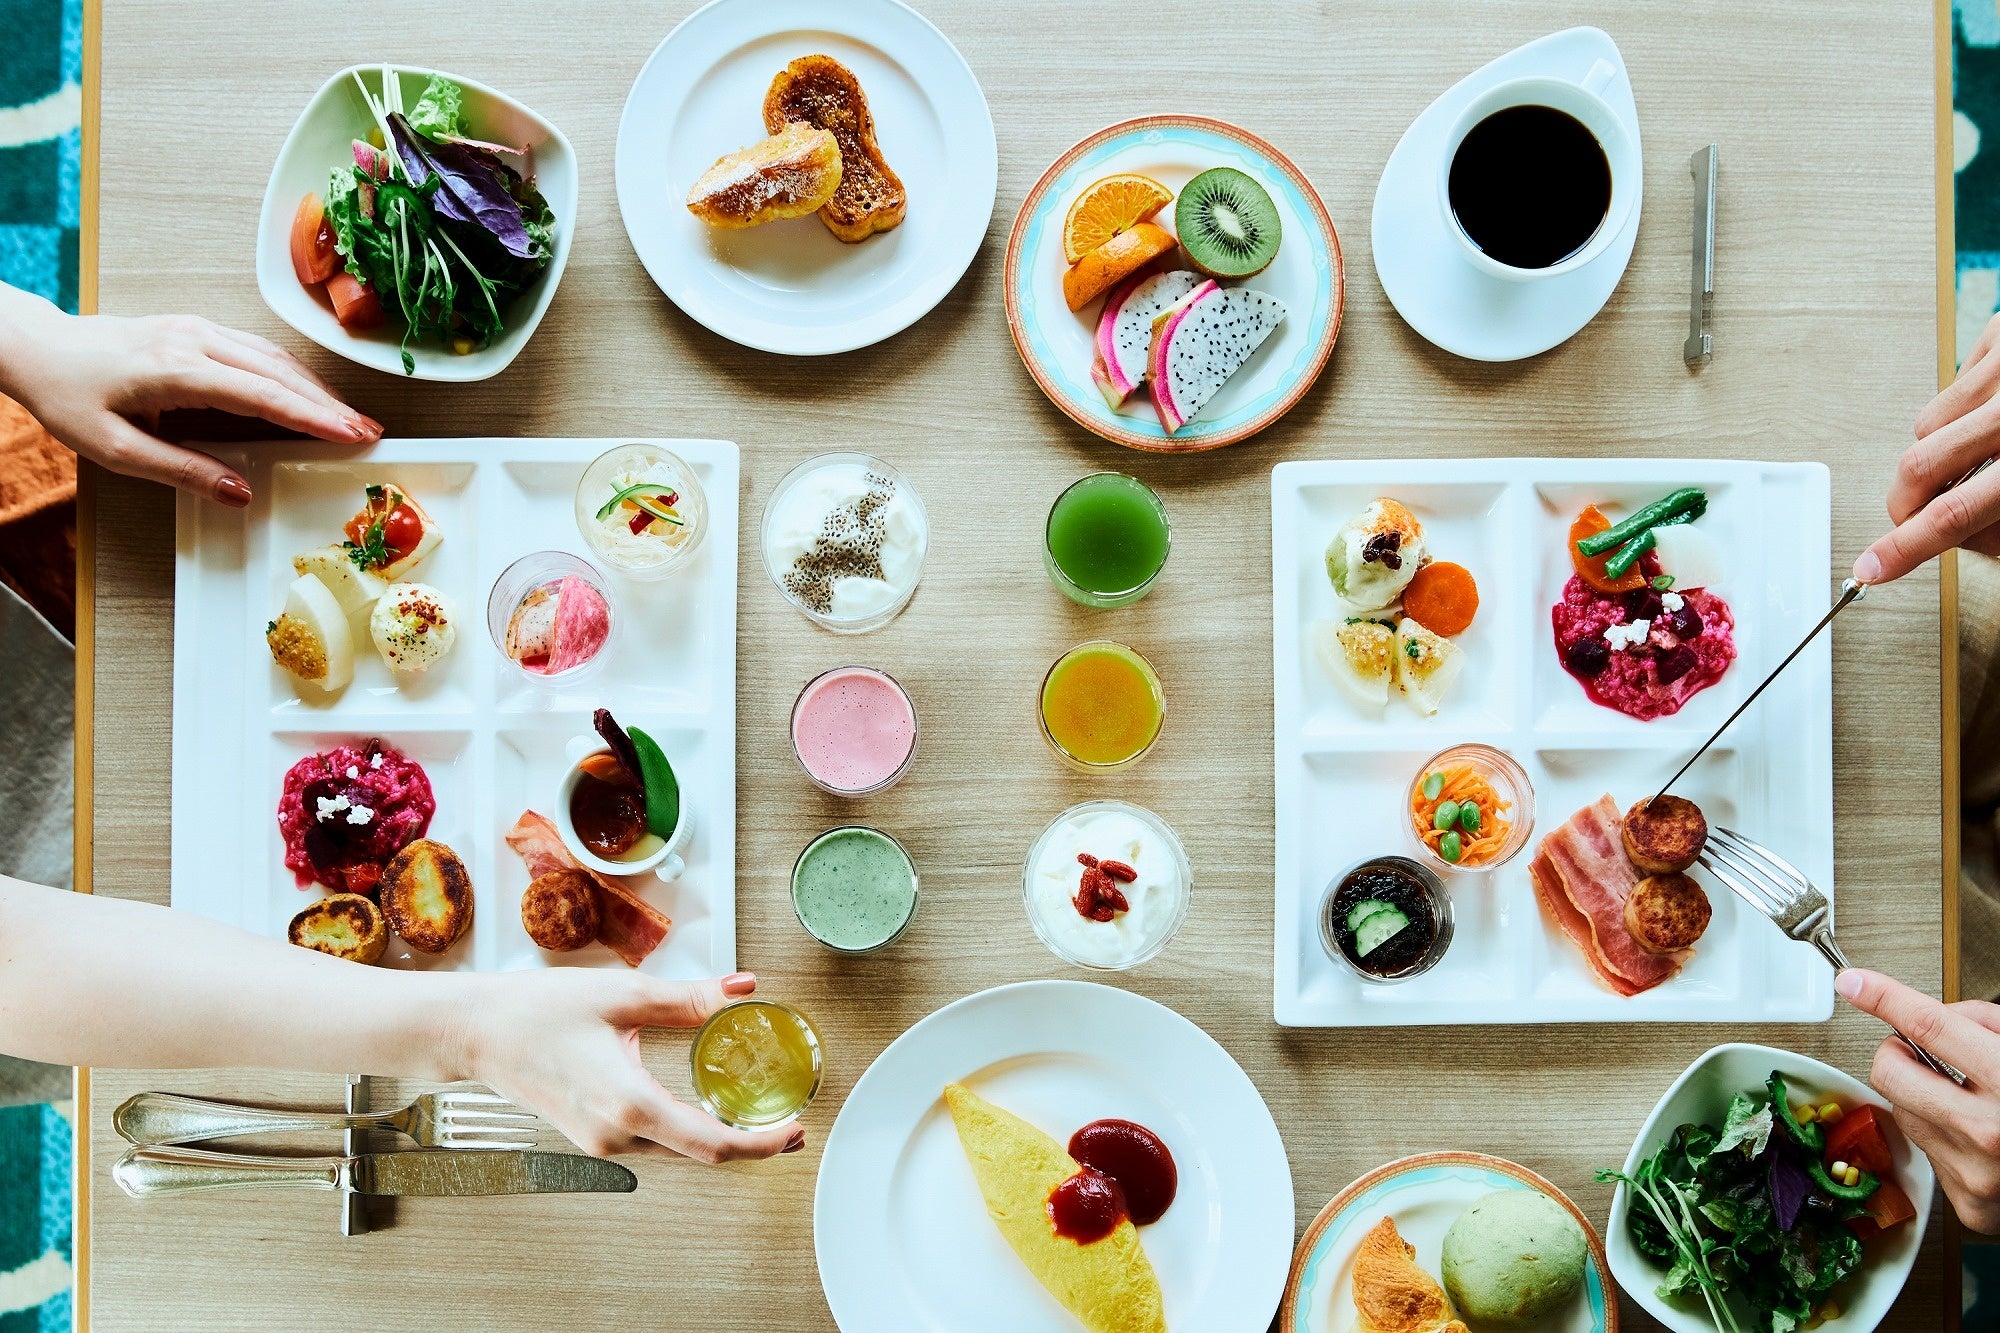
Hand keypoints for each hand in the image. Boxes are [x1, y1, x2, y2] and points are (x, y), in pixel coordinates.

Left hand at [0, 283, 379, 507]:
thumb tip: (240, 491)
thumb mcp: (115, 449)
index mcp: (176, 369)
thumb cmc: (69, 396)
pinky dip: (290, 374)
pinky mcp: (196, 328)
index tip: (351, 435)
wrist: (38, 347)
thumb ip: (182, 471)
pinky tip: (307, 392)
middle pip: (279, 372)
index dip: (312, 416)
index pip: (262, 394)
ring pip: (273, 356)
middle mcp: (194, 340)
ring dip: (315, 388)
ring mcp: (197, 329)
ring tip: (348, 419)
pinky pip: (256, 349)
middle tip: (368, 434)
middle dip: (329, 404)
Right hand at [450, 968, 802, 1162]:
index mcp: (629, 1105)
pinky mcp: (591, 1136)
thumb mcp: (624, 995)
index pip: (712, 1144)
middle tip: (790, 1127)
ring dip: (719, 1140)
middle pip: (700, 1156)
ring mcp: (601, 1142)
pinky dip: (688, 1134)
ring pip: (677, 1153)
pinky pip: (653, 1144)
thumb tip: (743, 988)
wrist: (475, 1032)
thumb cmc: (537, 1011)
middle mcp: (616, 1136)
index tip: (793, 1132)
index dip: (760, 1145)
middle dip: (750, 1144)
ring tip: (758, 1119)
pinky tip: (706, 1112)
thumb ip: (689, 998)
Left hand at [1836, 968, 1999, 1231]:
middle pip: (1890, 1072)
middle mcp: (1990, 1133)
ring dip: (1923, 1098)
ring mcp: (1977, 1174)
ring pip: (1902, 1112)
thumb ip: (1983, 1023)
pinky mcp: (1971, 1205)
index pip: (1930, 1027)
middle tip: (1922, 1052)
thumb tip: (1935, 1014)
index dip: (1885, 998)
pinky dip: (1945, 1138)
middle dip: (1898, 1054)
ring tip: (1972, 1101)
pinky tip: (1981, 1138)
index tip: (1854, 982)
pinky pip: (1927, 1152)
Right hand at [1852, 310, 1999, 584]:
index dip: (1905, 548)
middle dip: (1906, 504)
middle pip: (1919, 467)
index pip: (1953, 513)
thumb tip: (1966, 540)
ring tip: (1983, 456)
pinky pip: (1952, 385)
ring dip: (1941, 454)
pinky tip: (1998, 413)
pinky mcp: (1998, 334)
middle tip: (1914, 521)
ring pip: (1926, 427)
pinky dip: (1965, 409)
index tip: (1872, 567)